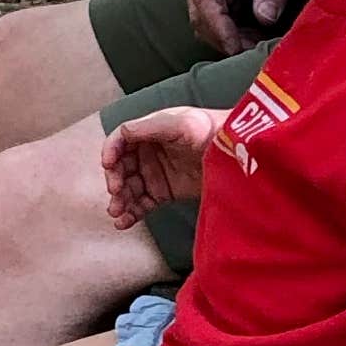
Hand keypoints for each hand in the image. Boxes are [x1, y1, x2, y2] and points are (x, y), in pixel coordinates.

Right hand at [101, 106, 221, 228]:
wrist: (237, 154)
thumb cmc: (212, 131)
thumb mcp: (181, 123)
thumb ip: (150, 127)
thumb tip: (123, 133)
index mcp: (150, 131)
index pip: (120, 140)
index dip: (110, 151)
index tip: (108, 165)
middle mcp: (149, 152)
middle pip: (120, 166)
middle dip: (114, 180)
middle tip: (116, 192)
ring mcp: (156, 173)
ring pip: (128, 188)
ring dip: (119, 200)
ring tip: (117, 213)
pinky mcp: (164, 192)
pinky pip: (142, 204)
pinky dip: (131, 213)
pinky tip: (124, 222)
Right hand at [188, 0, 312, 54]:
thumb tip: (263, 17)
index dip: (216, 24)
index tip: (234, 46)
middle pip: (201, 11)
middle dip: (223, 36)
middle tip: (252, 53)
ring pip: (211, 19)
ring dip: (232, 38)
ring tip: (260, 47)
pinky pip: (227, 19)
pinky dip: (241, 33)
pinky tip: (261, 40)